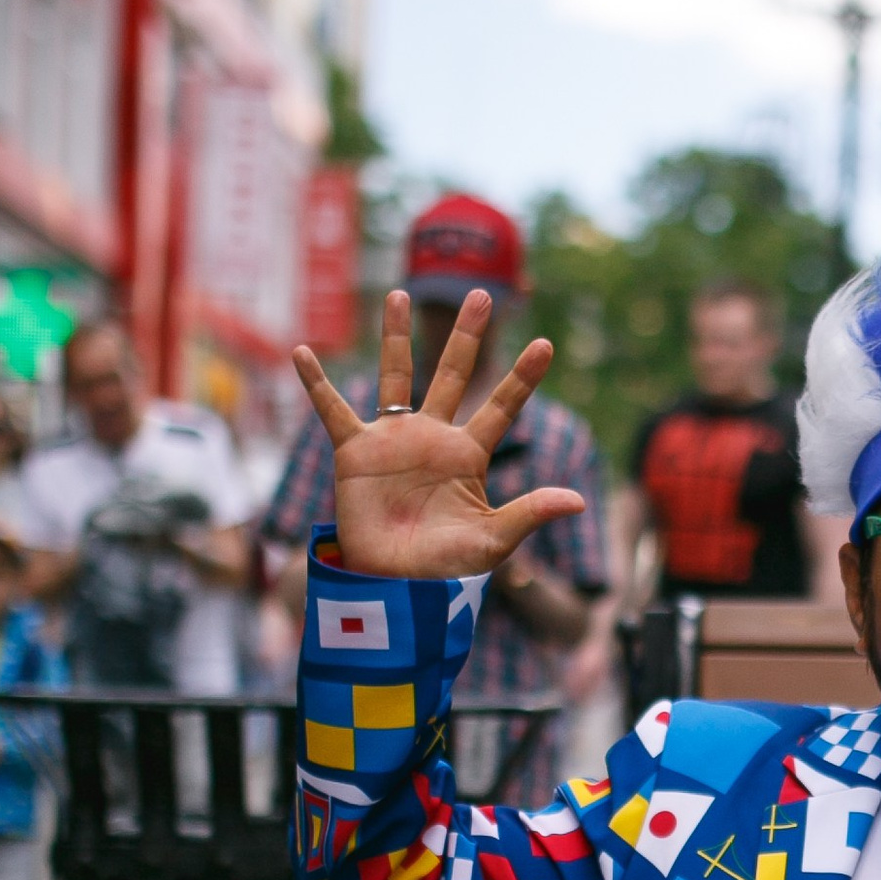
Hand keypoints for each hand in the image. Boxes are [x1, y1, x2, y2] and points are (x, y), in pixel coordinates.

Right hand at [292, 290, 584, 580]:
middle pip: (453, 374)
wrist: (392, 586)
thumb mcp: (493, 540)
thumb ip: (529, 514)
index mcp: (469, 454)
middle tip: (483, 294)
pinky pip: (332, 410)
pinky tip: (302, 351)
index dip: (522, 378)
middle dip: (467, 336)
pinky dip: (316, 383)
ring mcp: (393, 439)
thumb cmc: (445, 568)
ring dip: (396, 336)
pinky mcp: (355, 451)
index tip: (546, 345)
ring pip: (396, 375)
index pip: (502, 407)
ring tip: (400, 294)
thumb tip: (578, 500)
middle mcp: (433, 437)